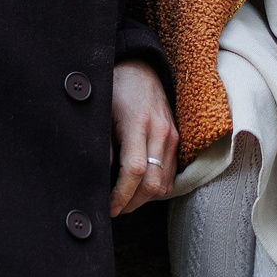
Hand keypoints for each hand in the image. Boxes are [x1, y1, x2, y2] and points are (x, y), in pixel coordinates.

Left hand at [110, 59, 178, 214]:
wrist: (140, 67)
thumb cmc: (115, 87)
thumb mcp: (101, 114)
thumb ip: (102, 147)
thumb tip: (99, 180)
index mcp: (138, 123)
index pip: (133, 171)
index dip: (120, 195)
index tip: (108, 206)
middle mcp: (160, 131)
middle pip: (152, 183)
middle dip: (132, 203)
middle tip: (114, 208)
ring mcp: (172, 135)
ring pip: (164, 183)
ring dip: (144, 198)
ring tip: (125, 199)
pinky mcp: (177, 139)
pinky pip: (171, 174)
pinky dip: (156, 187)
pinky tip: (139, 186)